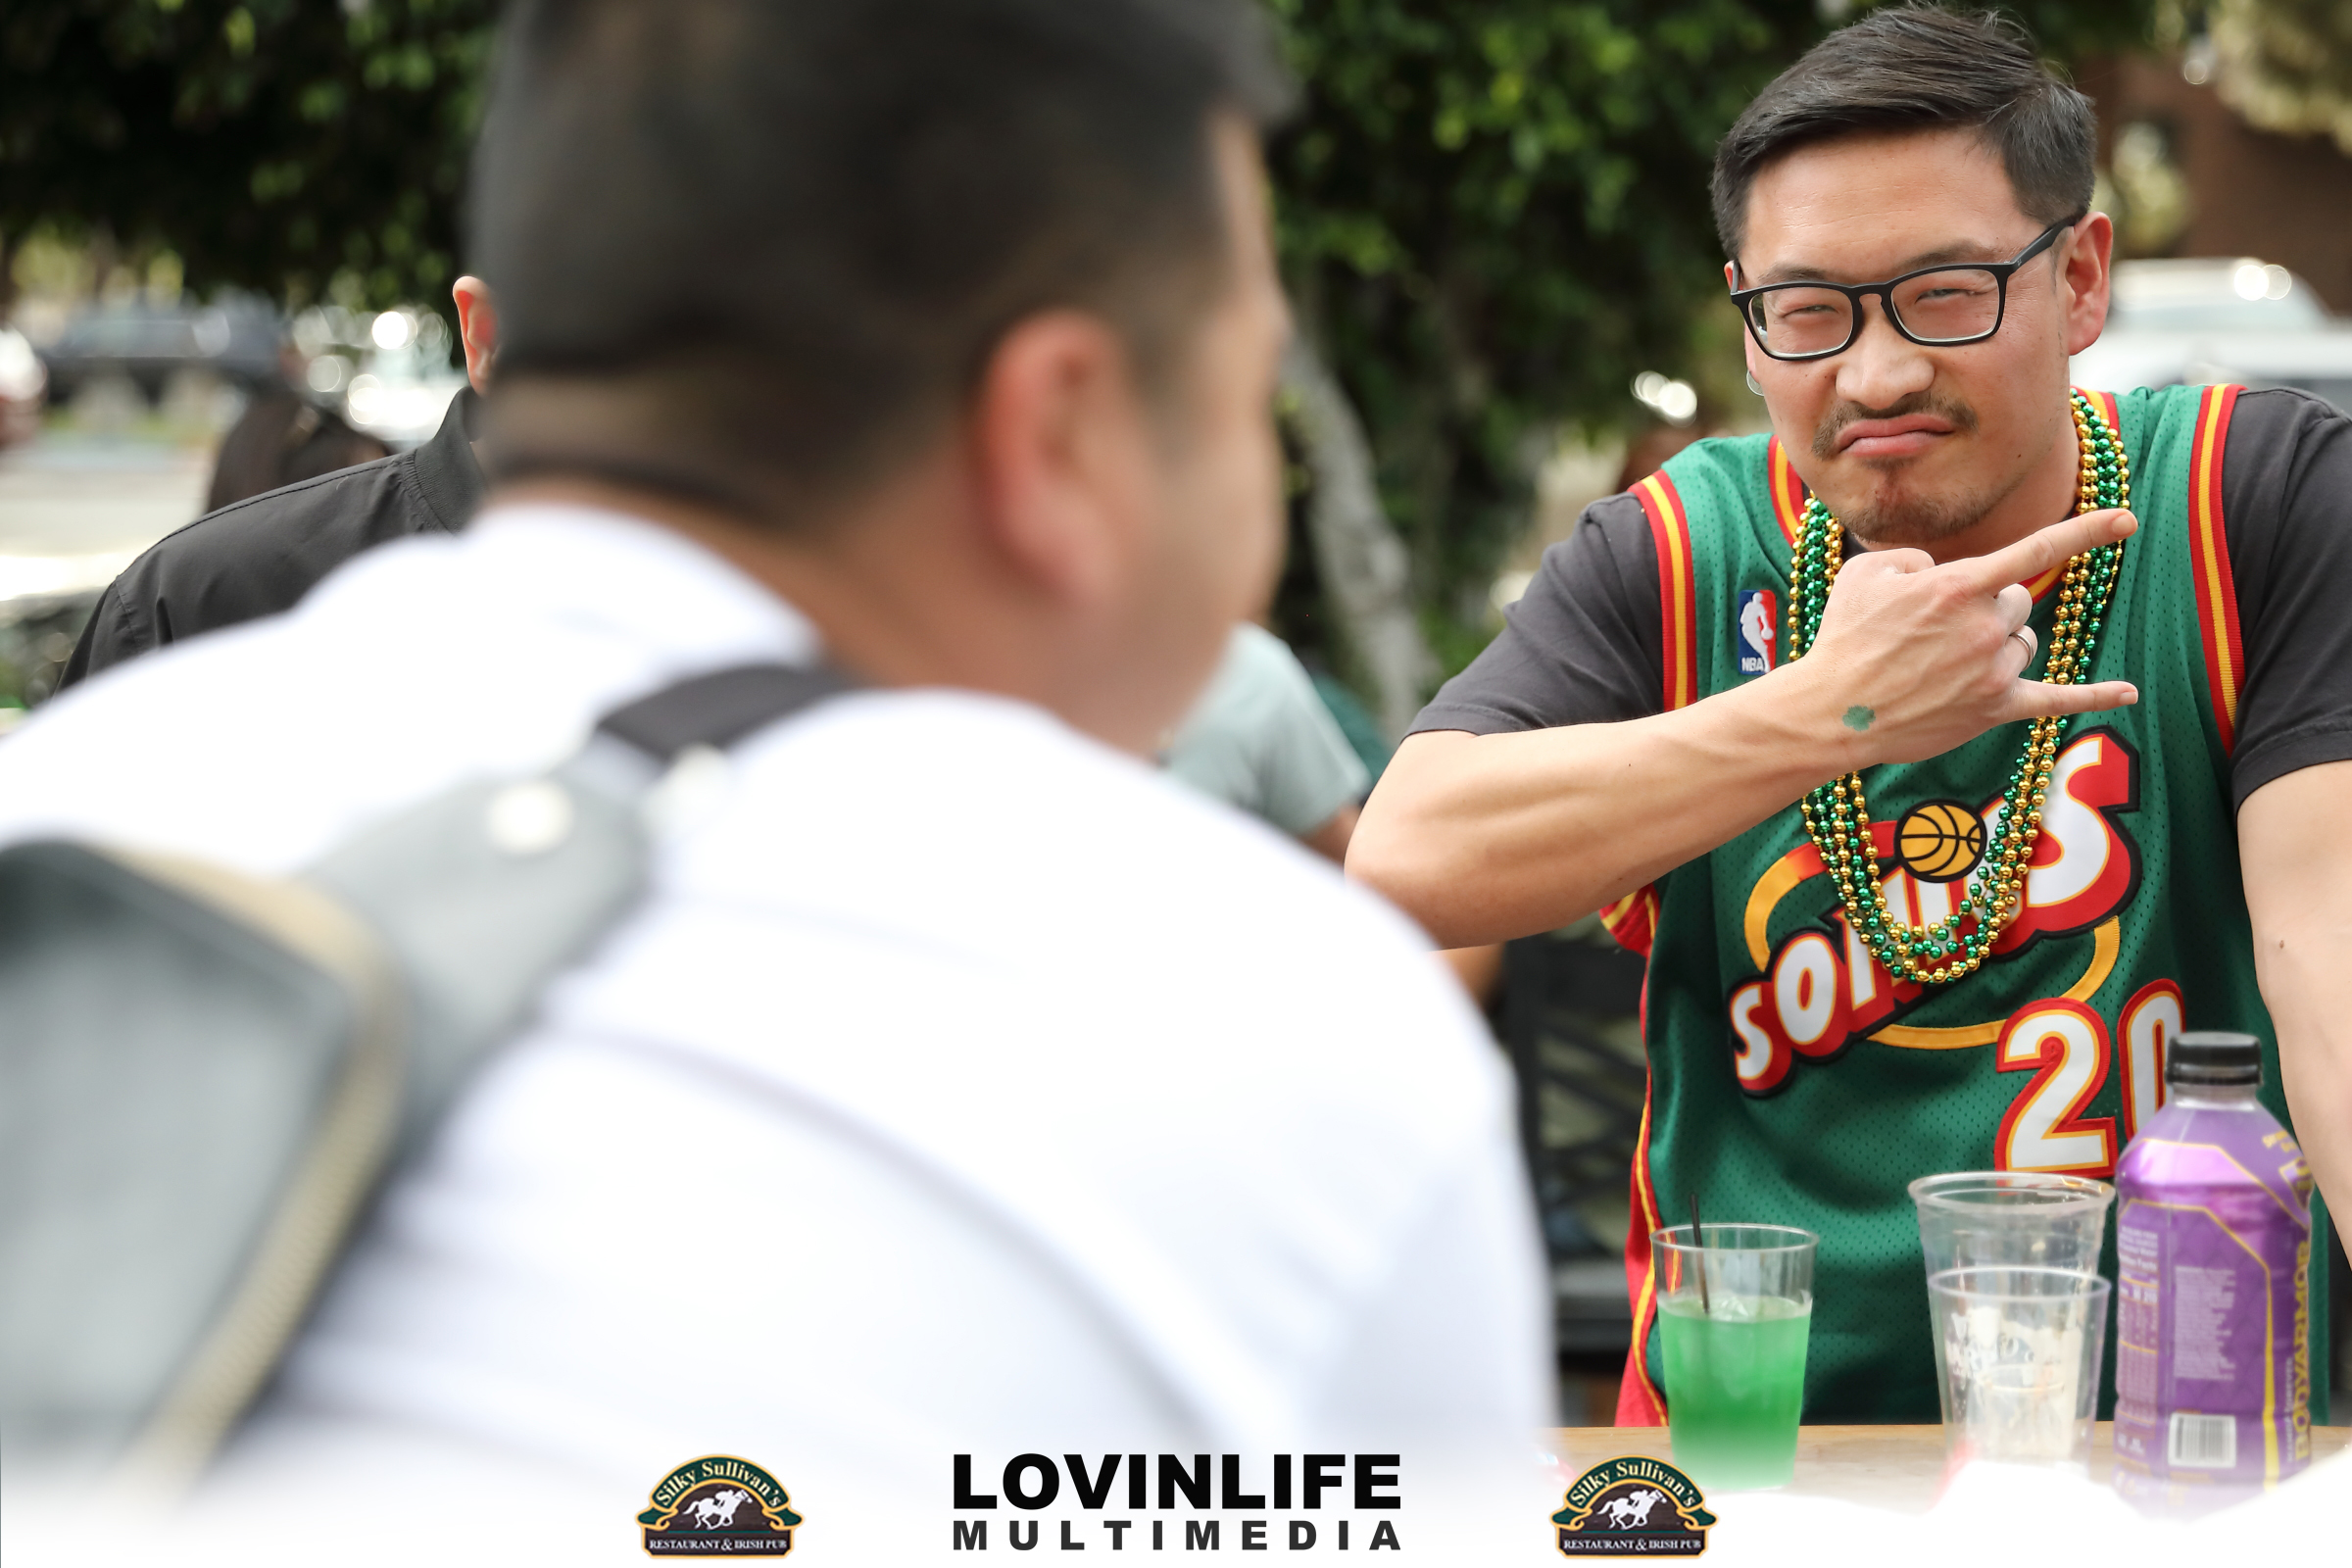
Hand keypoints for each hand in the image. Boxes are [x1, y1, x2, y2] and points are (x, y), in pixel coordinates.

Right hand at [1787, 507, 2138, 768]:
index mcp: (1959, 585)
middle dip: (1988, 607)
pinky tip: (2127, 691)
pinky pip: (2057, 699)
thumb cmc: (1844, 638)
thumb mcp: (1866, 573)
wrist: (1832, 711)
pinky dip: (2095, 696)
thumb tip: (1940, 573)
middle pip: (2018, 602)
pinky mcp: (1995, 709)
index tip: (2127, 519)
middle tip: (1938, 631)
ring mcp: (1994, 670)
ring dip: (1996, 645)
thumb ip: (1915, 559)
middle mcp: (1986, 625)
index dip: (2086, 531)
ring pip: (2024, 643)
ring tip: (1946, 663)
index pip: (2036, 550)